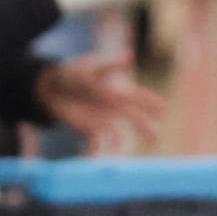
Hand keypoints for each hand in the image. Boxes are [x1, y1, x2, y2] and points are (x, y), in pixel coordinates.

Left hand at [36, 51, 165, 149]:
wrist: (54, 88)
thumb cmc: (76, 73)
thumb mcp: (91, 68)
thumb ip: (111, 65)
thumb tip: (130, 54)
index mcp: (119, 90)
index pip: (138, 96)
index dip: (150, 101)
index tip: (162, 107)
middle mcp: (116, 108)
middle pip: (133, 118)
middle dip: (144, 127)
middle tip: (154, 137)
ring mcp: (105, 120)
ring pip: (117, 135)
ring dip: (120, 146)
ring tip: (120, 156)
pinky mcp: (92, 130)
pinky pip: (99, 143)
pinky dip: (100, 152)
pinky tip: (99, 161)